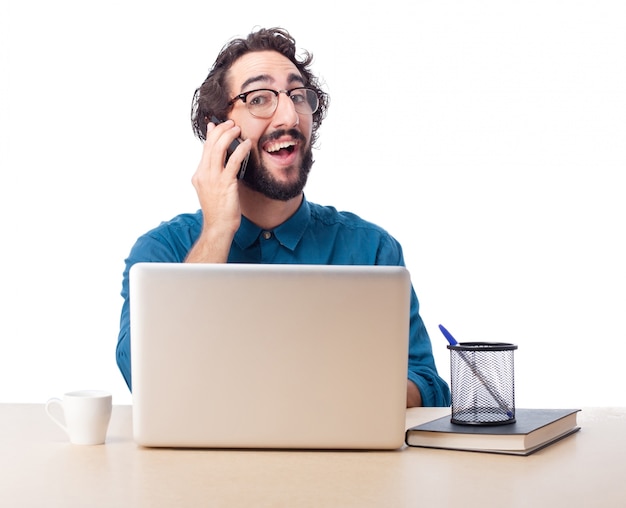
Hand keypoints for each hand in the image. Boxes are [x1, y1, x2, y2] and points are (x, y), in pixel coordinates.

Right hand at [186, 120, 250, 262]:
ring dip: (228, 135)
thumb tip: (221, 160)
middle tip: (231, 123)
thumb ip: (215, 174)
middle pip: (210, 144)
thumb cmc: (218, 210)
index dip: (212, 134)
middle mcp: (203, 174)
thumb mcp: (212, 189)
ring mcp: (213, 179)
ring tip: (237, 129)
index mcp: (199, 174)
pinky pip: (233, 161)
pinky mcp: (225, 183)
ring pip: (218, 149)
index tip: (218, 124)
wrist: (218, 227)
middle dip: (221, 130)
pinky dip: (240, 150)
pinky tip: (247, 144)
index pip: (204, 148)